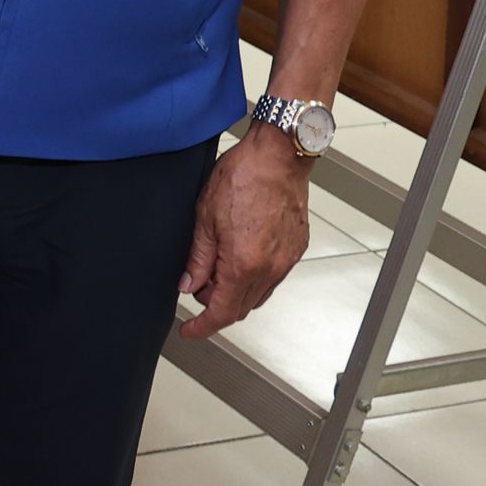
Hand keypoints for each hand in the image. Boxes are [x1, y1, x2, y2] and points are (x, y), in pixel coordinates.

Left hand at [179, 125, 313, 337]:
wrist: (279, 156)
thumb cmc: (244, 177)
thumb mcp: (205, 218)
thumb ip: (198, 259)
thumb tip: (188, 285)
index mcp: (244, 264)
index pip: (222, 313)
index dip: (203, 326)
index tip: (190, 330)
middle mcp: (270, 268)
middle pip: (241, 307)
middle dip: (215, 305)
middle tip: (196, 286)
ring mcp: (287, 260)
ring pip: (258, 294)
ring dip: (235, 292)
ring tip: (215, 268)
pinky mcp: (296, 249)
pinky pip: (273, 277)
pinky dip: (253, 278)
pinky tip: (239, 258)